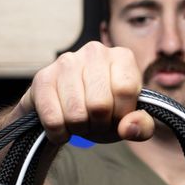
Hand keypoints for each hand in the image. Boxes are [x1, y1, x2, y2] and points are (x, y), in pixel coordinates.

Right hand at [18, 41, 154, 143]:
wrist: (66, 111)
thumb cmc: (104, 112)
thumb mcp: (129, 121)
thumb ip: (142, 126)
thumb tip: (128, 128)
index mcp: (122, 57)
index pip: (125, 90)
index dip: (121, 114)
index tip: (116, 117)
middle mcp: (95, 51)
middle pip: (100, 105)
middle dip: (98, 125)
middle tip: (95, 122)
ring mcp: (66, 61)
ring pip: (76, 114)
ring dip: (78, 129)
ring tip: (80, 122)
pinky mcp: (42, 77)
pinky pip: (53, 119)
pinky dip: (59, 133)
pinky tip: (62, 127)